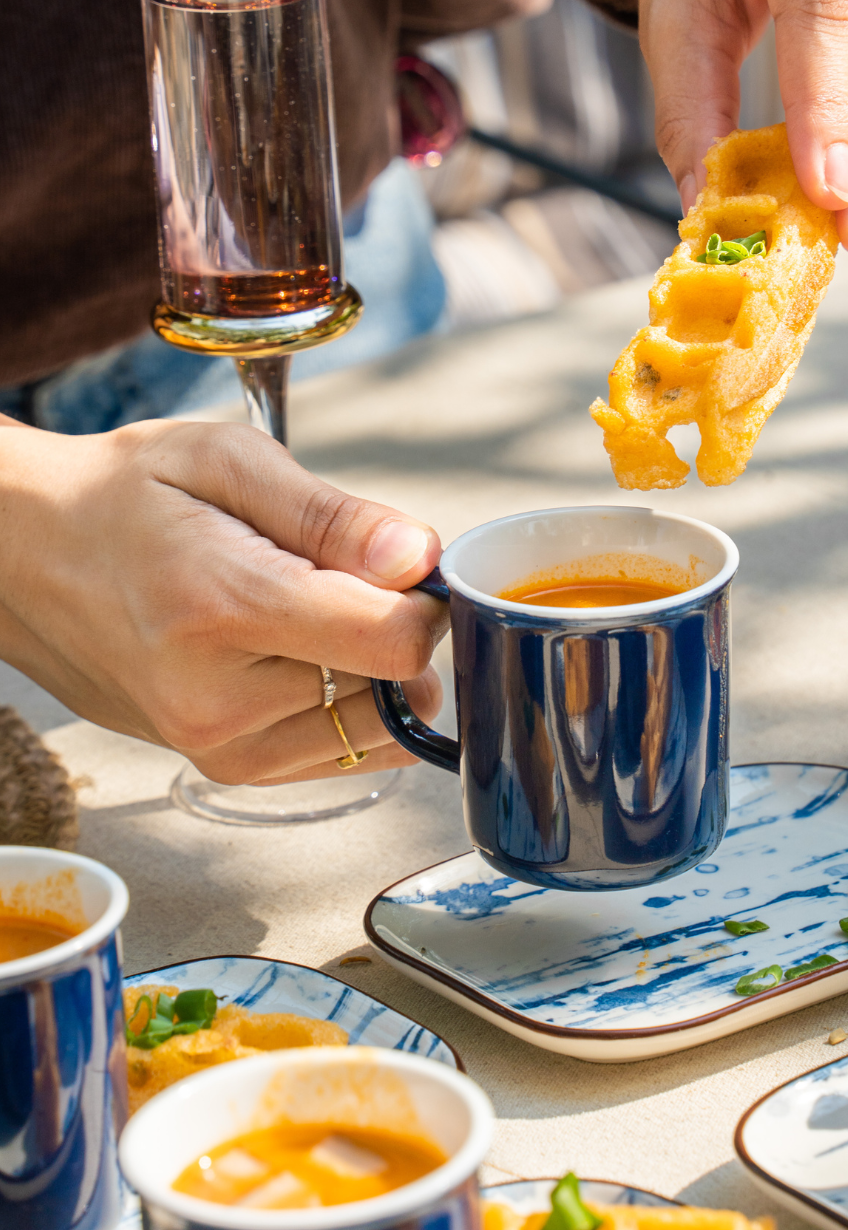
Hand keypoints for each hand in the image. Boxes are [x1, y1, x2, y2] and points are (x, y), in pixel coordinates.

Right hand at [0, 416, 447, 783]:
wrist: (24, 555)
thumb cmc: (121, 497)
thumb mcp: (225, 462)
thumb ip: (331, 515)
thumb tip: (418, 559)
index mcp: (223, 607)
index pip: (394, 642)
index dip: (425, 600)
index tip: (403, 566)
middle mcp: (218, 697)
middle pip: (392, 685)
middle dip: (393, 628)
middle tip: (338, 579)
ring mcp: (217, 745)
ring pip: (374, 726)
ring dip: (371, 673)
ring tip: (307, 614)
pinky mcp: (222, 767)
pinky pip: (338, 753)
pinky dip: (347, 706)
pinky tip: (302, 654)